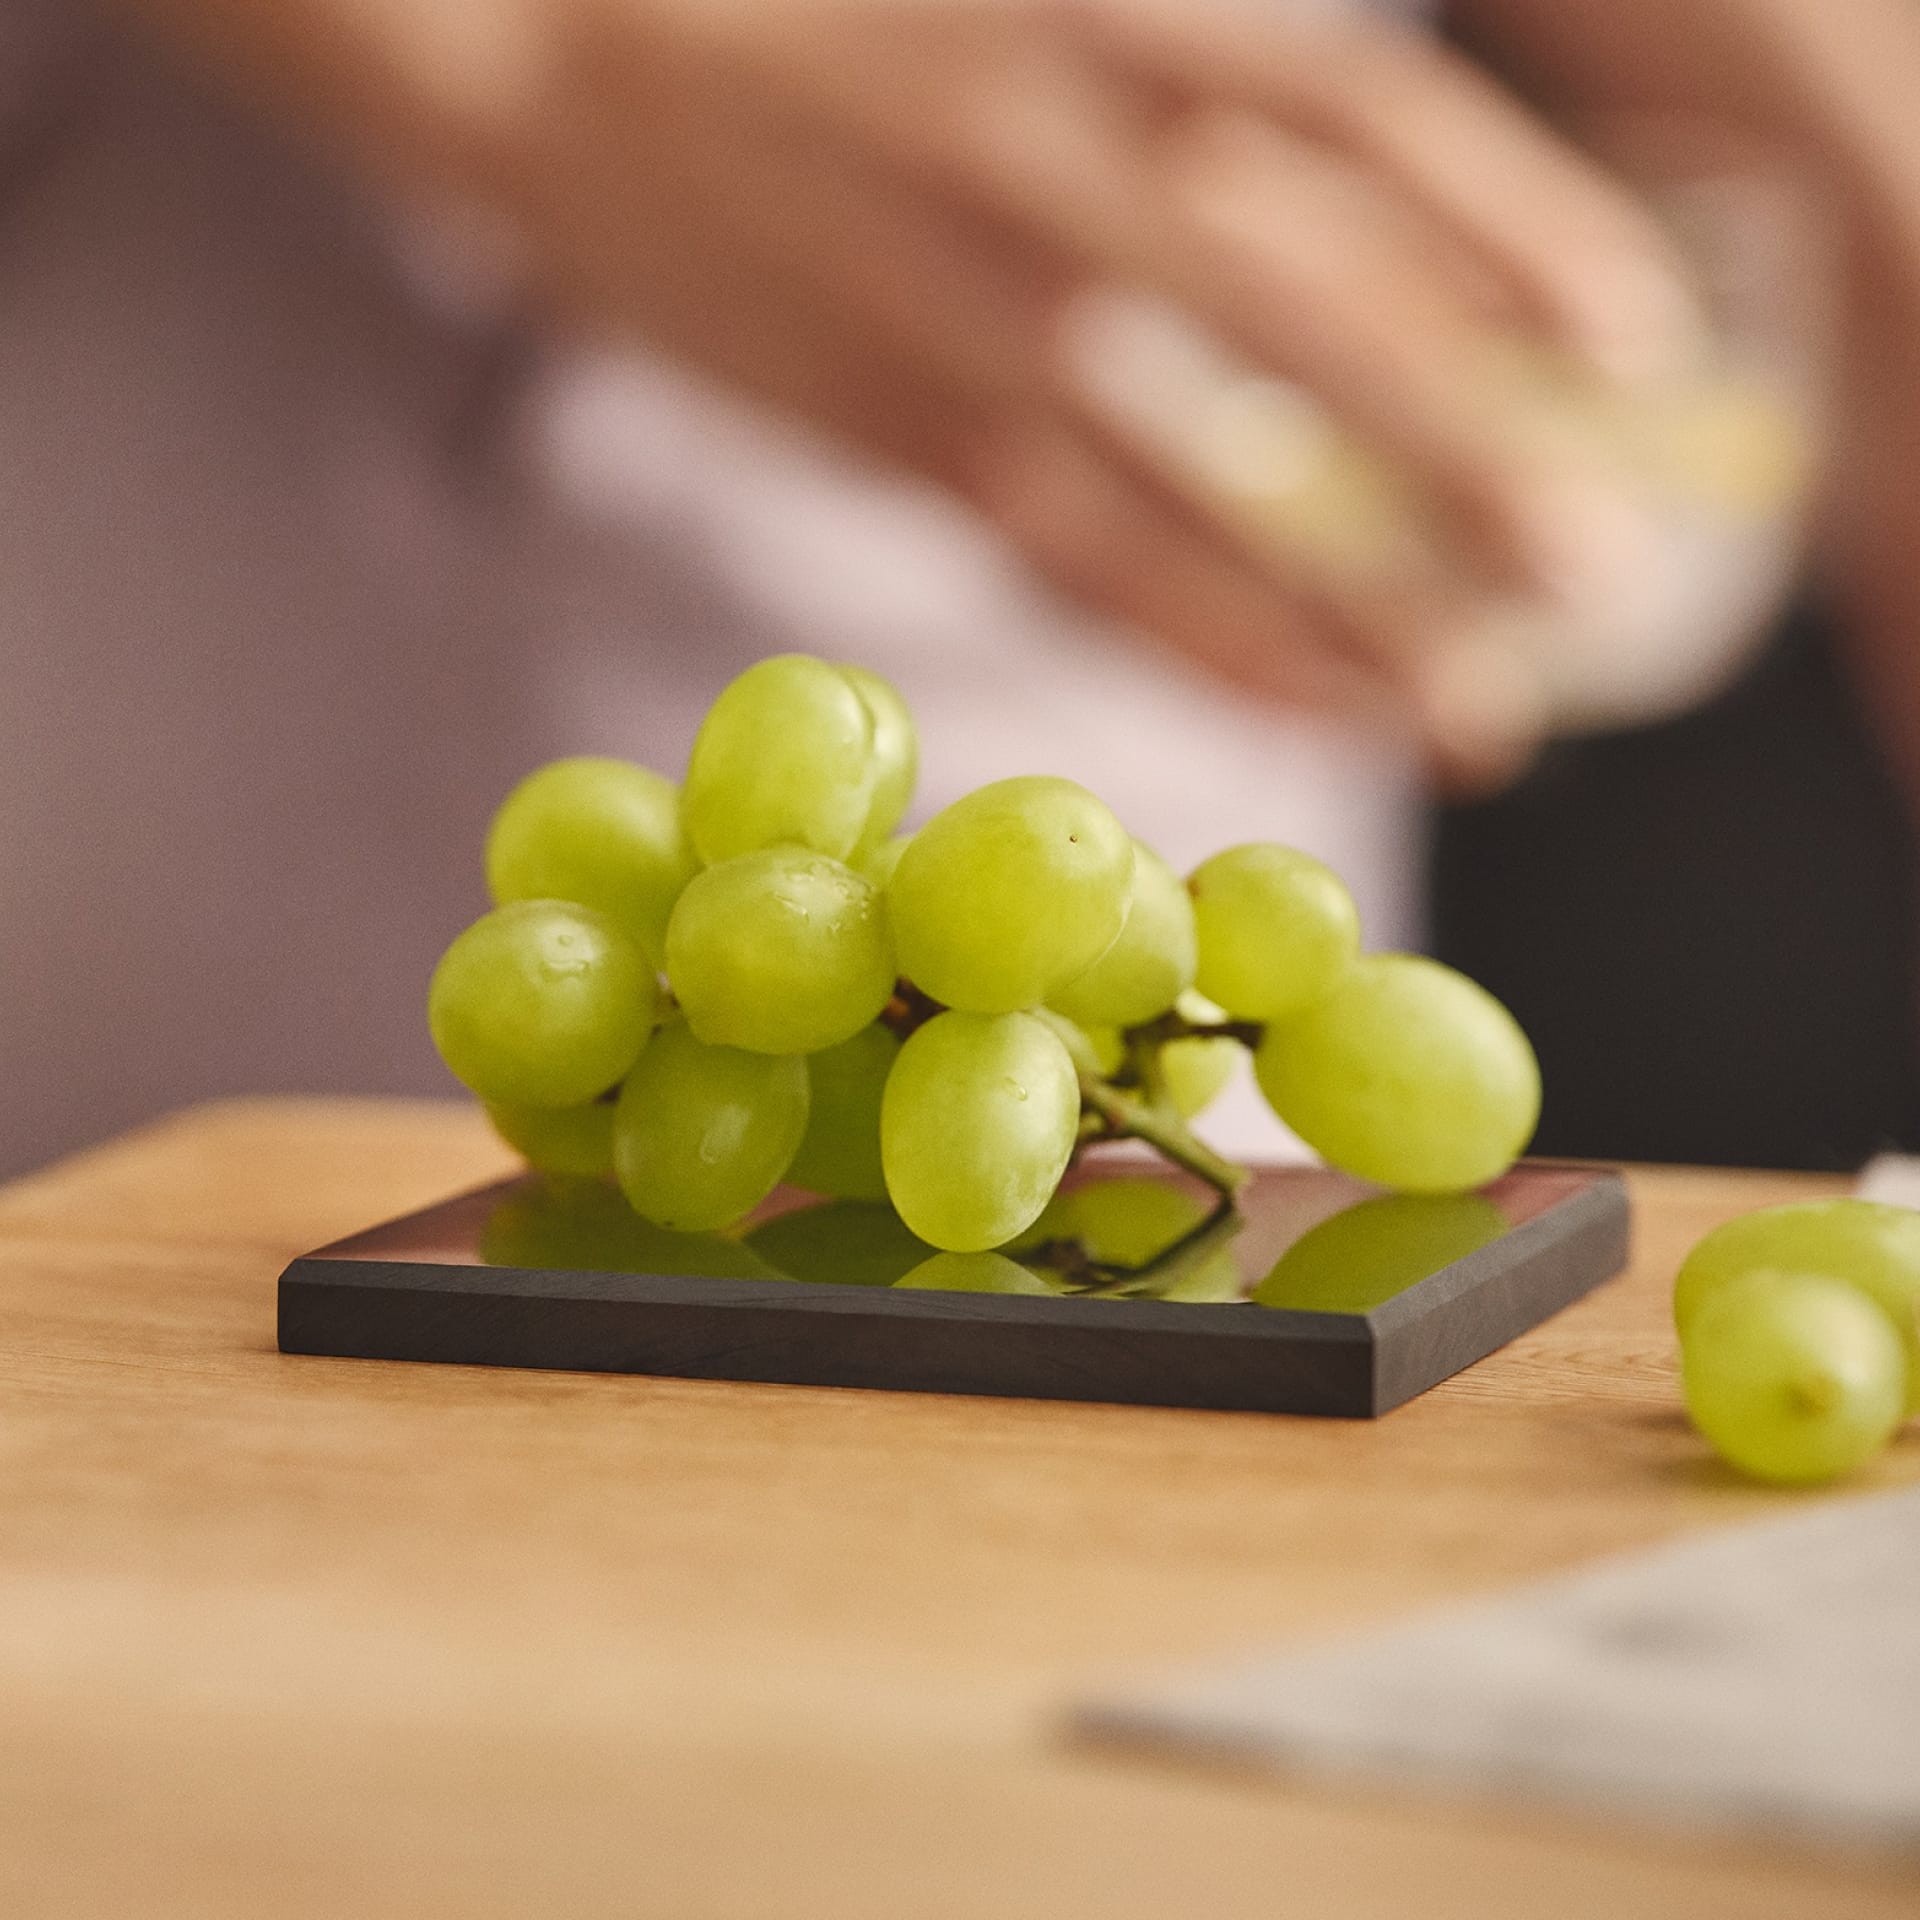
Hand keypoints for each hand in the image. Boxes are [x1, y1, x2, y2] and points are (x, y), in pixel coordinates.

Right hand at [128, 0, 1703, 782]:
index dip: (1508, 229)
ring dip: (1344, 617)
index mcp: (1089, 20)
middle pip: (1301, 327)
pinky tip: (1304, 699)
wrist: (553, 62)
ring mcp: (960, 322)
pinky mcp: (899, 441)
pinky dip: (1196, 642)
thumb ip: (1186, 62)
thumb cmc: (817, 17)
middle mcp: (1038, 167)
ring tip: (1476, 717)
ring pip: (1185, 496)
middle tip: (1590, 583)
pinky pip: (1074, 563)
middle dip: (1459, 464)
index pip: (1353, 116)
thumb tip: (1369, 170)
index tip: (1627, 344)